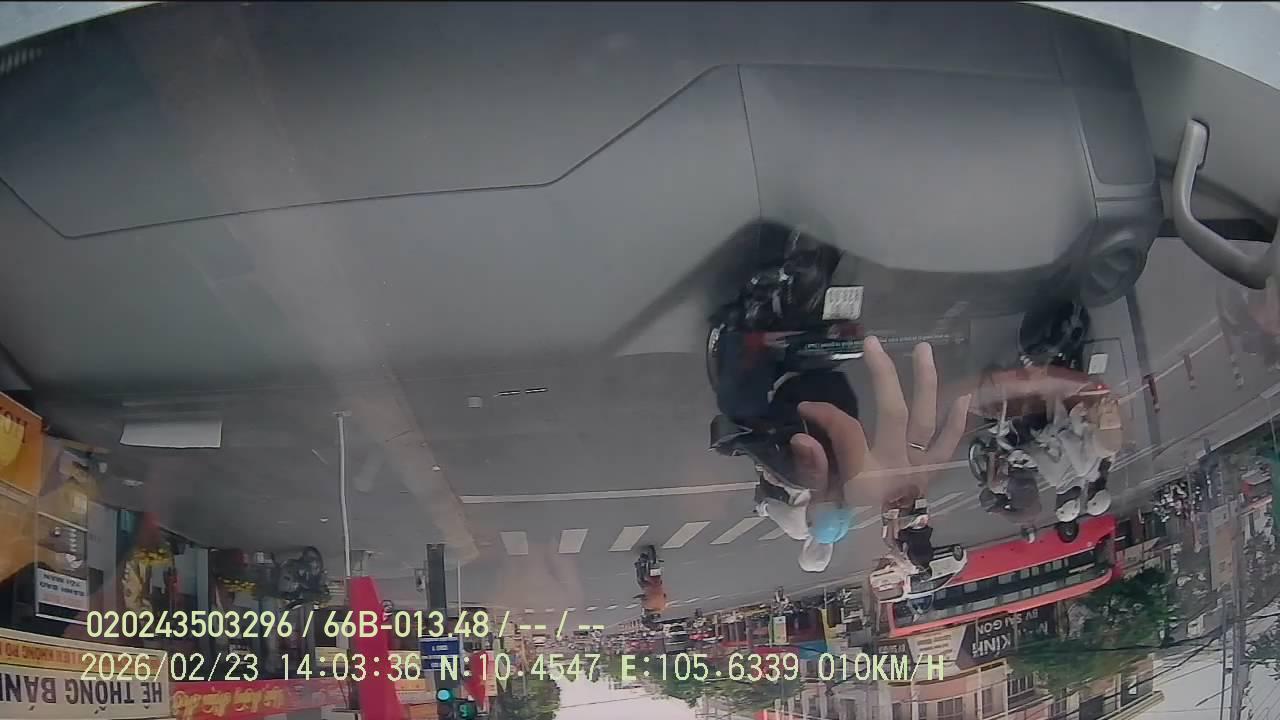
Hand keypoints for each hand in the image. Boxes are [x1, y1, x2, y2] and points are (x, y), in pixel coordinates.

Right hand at [789, 337, 970, 504]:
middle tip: (872, 343)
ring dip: (927, 383)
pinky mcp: (932, 471)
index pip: (847, 430)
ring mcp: (919, 469)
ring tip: (924, 349)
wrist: (877, 553)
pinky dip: (957, 421)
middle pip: (895, 414)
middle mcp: (897, 468)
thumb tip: (803, 434)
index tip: (805, 406)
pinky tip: (963, 394)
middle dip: (884, 375)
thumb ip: (813, 468)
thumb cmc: (841, 522)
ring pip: (928, 420)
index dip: (825, 413)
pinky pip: (948, 444)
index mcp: (865, 477)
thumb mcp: (819, 500)